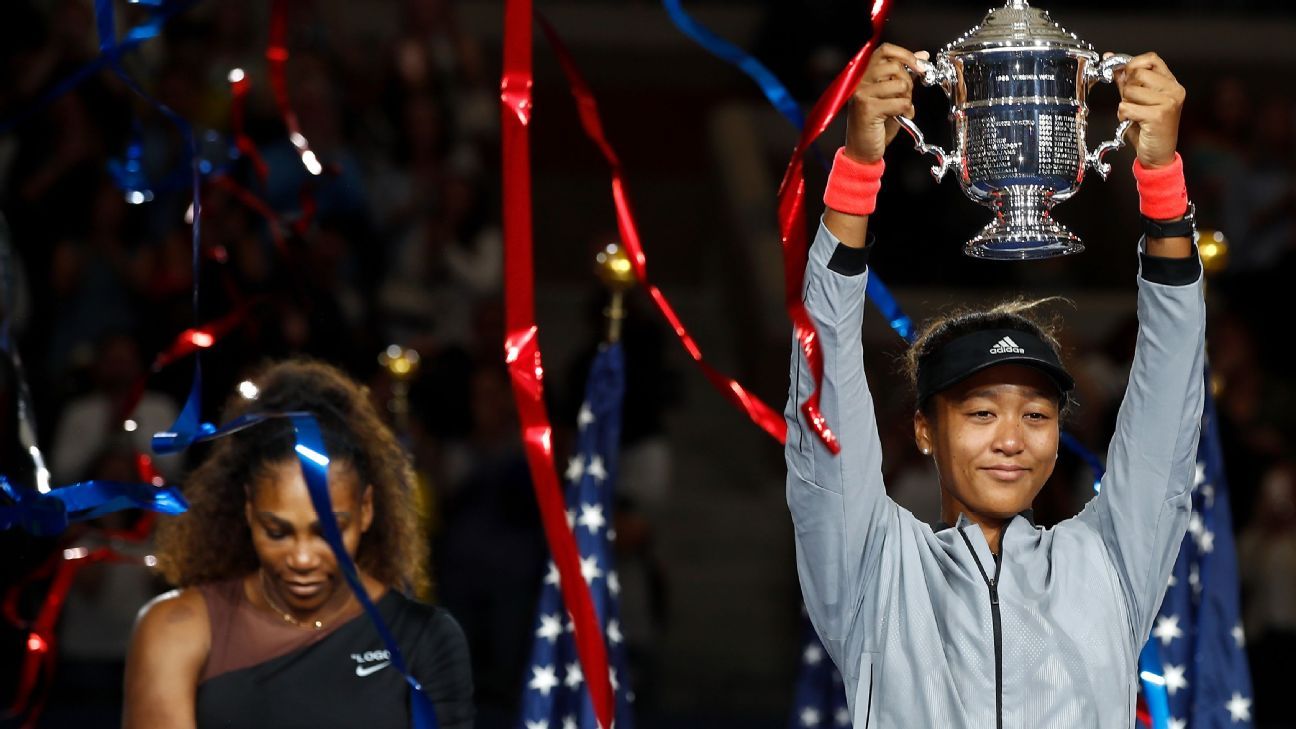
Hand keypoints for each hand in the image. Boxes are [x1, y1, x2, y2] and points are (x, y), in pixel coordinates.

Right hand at [844, 44, 926, 163]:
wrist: (862, 150)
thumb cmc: (876, 125)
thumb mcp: (891, 95)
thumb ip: (904, 75)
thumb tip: (922, 56)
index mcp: (864, 76)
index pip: (885, 50)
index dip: (905, 54)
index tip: (920, 65)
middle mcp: (860, 82)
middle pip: (895, 66)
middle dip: (909, 81)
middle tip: (906, 96)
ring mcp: (862, 94)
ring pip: (900, 84)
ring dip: (907, 98)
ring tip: (901, 109)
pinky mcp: (868, 109)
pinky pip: (900, 102)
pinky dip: (906, 111)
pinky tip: (901, 118)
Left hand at [1110, 52, 1184, 168]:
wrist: (1158, 154)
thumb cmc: (1148, 128)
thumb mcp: (1137, 100)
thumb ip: (1126, 80)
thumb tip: (1111, 58)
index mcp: (1171, 83)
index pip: (1151, 59)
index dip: (1132, 65)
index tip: (1125, 77)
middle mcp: (1173, 90)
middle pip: (1138, 73)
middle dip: (1127, 88)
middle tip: (1132, 102)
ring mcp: (1168, 102)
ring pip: (1131, 90)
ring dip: (1125, 103)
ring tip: (1134, 114)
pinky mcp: (1158, 115)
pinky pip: (1127, 107)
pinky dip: (1123, 115)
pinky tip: (1132, 122)